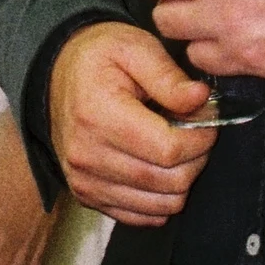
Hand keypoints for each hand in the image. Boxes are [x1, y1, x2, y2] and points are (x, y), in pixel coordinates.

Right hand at [48, 20, 217, 226]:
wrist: (57, 76)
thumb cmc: (99, 58)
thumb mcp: (134, 47)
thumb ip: (168, 76)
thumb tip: (201, 100)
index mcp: (98, 115)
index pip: (169, 149)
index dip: (202, 137)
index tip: (207, 117)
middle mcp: (87, 155)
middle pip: (170, 181)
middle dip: (197, 158)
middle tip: (196, 131)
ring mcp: (85, 181)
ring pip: (162, 205)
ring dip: (182, 179)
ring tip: (176, 147)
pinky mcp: (88, 196)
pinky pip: (142, 217)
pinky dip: (161, 198)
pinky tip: (158, 167)